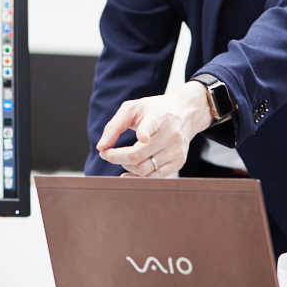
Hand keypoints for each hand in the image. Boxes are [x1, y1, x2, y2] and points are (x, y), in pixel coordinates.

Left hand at [95, 81, 213, 176]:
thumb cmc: (154, 110)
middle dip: (116, 157)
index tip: (142, 137)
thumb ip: (114, 126)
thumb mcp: (132, 108)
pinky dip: (139, 177)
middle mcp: (170, 134)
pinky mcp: (179, 161)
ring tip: (120, 158)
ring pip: (145, 169)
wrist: (185, 113)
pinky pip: (155, 177)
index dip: (145, 132)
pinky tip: (128, 172)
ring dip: (126, 167)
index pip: (151, 126)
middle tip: (106, 153)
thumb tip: (101, 147)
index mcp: (158, 117)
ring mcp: (176, 150)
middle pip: (138, 155)